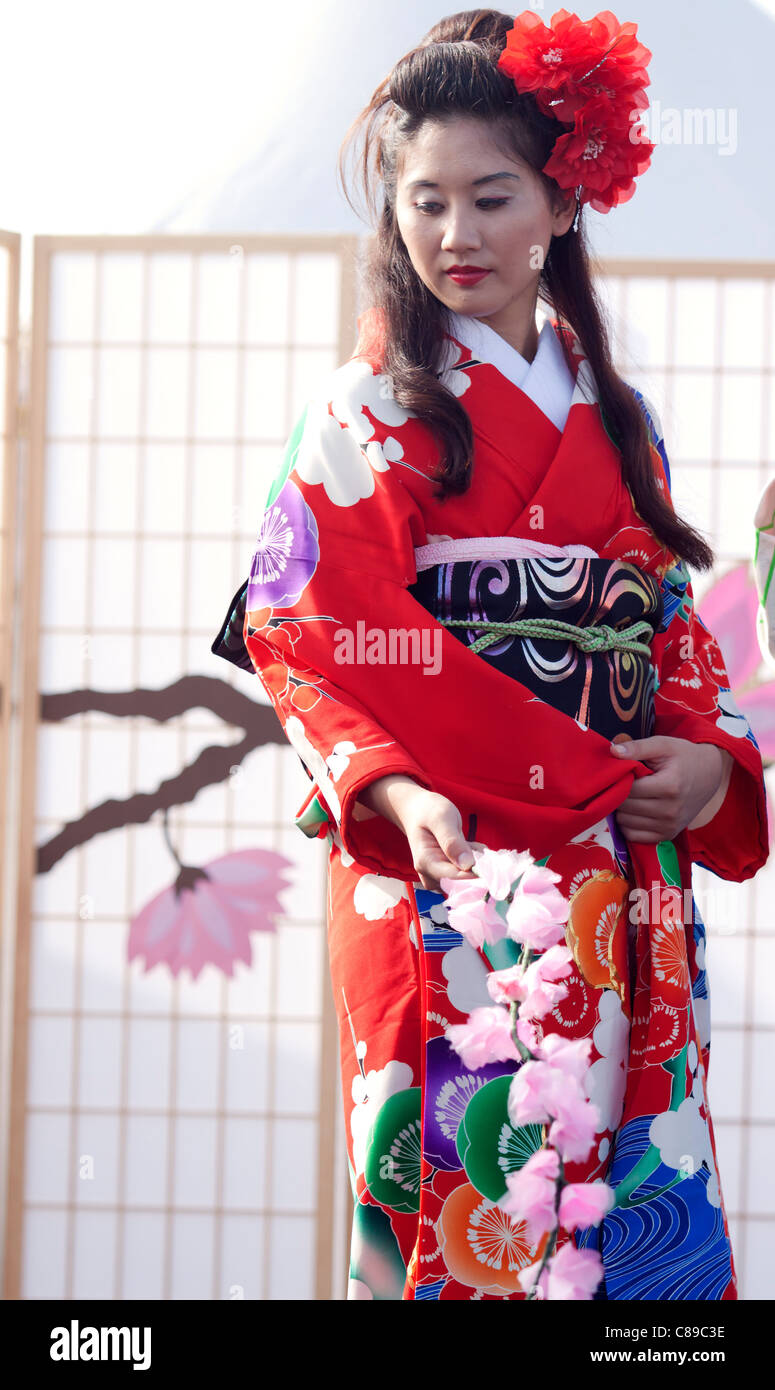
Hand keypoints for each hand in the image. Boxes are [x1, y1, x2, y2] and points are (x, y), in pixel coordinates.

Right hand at [357, 775, 477, 891]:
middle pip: (458, 884)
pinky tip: (471, 846)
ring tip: (473, 845)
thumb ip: (452, 841)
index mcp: (426, 862)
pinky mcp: (446, 871)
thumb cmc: (428, 811)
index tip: (489, 864)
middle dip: (475, 869)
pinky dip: (474, 862)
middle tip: (479, 848)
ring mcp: (438, 874)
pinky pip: (465, 874)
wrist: (417, 810)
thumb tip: (467, 865)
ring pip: (464, 881)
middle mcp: (430, 873)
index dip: (473, 875)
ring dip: (476, 866)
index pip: (452, 879)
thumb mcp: (442, 818)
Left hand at [610, 734, 731, 842]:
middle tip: (625, 783)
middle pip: (625, 807)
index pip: (629, 790)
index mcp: (670, 786)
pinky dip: (628, 824)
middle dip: (619, 794)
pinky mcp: (667, 835)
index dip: (620, 780)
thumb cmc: (683, 757)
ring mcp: (669, 826)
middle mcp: (671, 810)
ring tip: (631, 795)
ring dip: (621, 810)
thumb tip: (613, 751)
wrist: (709, 775)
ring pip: (625, 822)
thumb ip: (638, 747)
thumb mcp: (663, 745)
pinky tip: (634, 809)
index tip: (623, 772)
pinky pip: (633, 836)